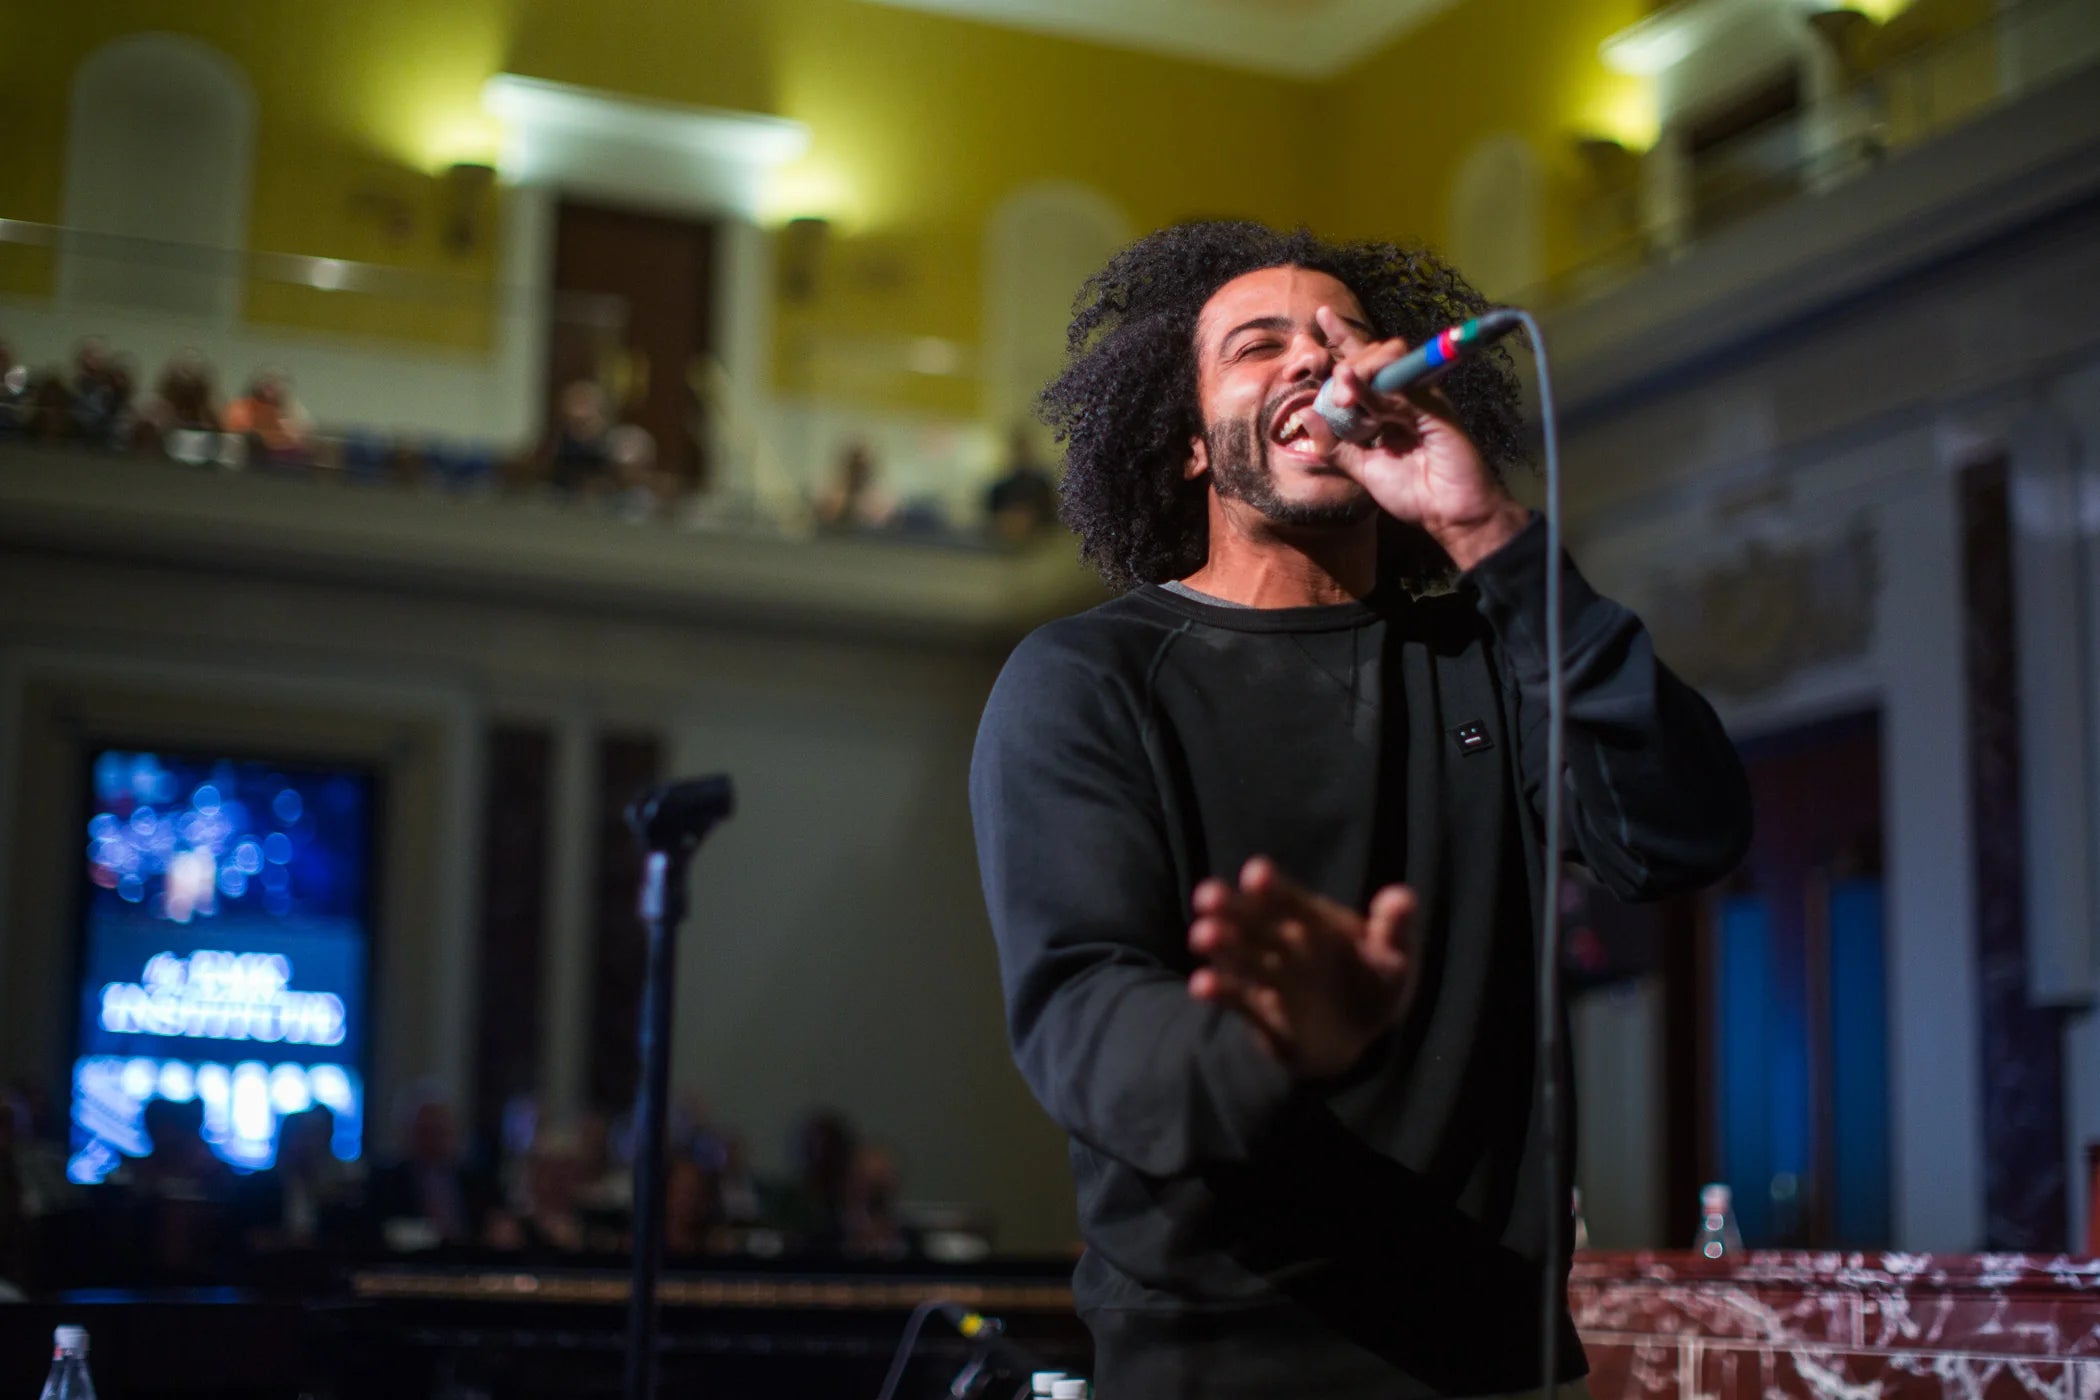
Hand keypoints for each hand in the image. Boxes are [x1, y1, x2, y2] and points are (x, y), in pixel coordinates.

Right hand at [1187, 856, 1415, 1078]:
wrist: (1353, 1039)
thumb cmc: (1372, 987)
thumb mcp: (1393, 961)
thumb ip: (1394, 931)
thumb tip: (1403, 897)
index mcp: (1316, 923)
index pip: (1293, 902)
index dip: (1276, 888)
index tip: (1256, 872)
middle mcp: (1286, 944)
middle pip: (1256, 923)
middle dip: (1233, 909)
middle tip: (1207, 896)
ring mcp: (1270, 976)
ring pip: (1243, 957)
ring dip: (1223, 945)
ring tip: (1202, 935)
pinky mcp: (1260, 1012)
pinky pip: (1239, 1000)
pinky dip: (1221, 992)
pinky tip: (1200, 985)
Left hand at [1314, 305, 1529, 570]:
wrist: (1450, 516)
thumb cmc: (1413, 491)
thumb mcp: (1362, 469)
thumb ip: (1335, 445)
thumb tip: (1304, 415)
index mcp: (1387, 404)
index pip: (1362, 362)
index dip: (1342, 339)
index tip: (1318, 320)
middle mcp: (1406, 394)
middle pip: (1373, 354)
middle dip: (1343, 363)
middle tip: (1327, 388)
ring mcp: (1423, 398)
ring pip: (1388, 361)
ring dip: (1358, 372)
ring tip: (1340, 395)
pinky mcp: (1436, 410)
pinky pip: (1402, 392)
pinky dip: (1375, 392)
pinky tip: (1353, 395)